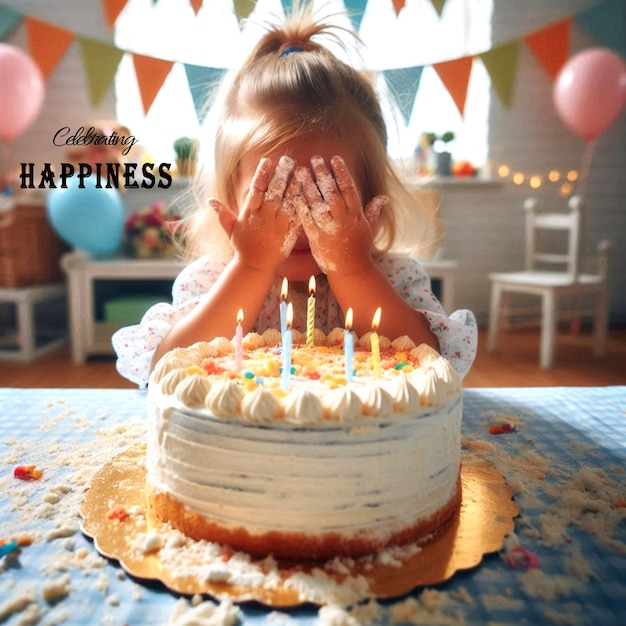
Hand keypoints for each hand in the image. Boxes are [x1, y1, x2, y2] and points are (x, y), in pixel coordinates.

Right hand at [210, 156, 297, 273]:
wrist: (256, 268)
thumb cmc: (243, 248)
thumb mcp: (231, 230)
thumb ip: (222, 214)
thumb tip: (209, 200)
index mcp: (250, 214)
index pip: (256, 190)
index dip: (261, 175)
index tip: (267, 161)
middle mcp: (264, 218)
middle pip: (274, 192)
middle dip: (281, 175)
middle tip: (288, 159)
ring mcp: (278, 226)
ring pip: (288, 202)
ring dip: (294, 186)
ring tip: (301, 171)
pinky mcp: (289, 234)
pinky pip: (297, 217)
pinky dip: (302, 205)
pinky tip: (308, 192)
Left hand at [291, 155, 387, 274]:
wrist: (350, 270)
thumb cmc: (360, 248)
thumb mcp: (369, 228)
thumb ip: (373, 210)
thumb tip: (383, 197)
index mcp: (355, 214)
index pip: (348, 188)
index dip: (341, 172)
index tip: (334, 158)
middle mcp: (342, 219)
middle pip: (331, 192)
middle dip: (323, 174)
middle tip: (314, 159)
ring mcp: (328, 228)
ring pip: (317, 203)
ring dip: (308, 186)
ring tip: (300, 170)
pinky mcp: (316, 237)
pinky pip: (307, 219)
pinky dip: (301, 206)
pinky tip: (294, 194)